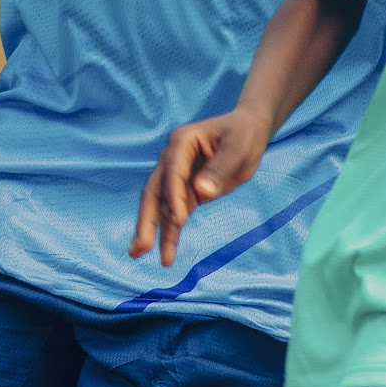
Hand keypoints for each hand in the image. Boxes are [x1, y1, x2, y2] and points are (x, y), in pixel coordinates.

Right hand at [129, 109, 271, 266]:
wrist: (247, 131)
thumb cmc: (243, 135)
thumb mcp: (238, 149)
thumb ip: (220, 169)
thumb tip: (201, 192)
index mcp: (182, 143)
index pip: (173, 172)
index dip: (174, 196)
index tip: (180, 221)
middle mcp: (172, 159)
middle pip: (154, 191)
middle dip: (146, 220)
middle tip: (141, 246)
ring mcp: (176, 176)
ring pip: (160, 207)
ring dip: (152, 231)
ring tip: (138, 255)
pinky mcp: (186, 191)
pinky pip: (174, 213)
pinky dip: (168, 232)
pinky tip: (163, 252)